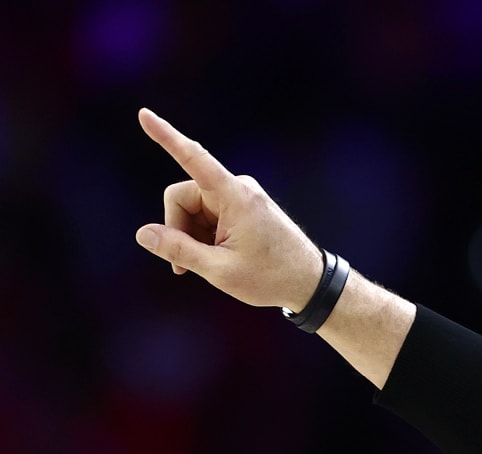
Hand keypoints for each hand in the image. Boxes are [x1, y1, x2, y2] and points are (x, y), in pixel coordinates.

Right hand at [134, 108, 322, 310]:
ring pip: (191, 209)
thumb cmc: (271, 278)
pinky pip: (207, 215)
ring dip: (192, 236)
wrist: (311, 284)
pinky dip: (204, 236)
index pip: (194, 159)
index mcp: (235, 196)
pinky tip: (218, 256)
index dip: (165, 136)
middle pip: (181, 197)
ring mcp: (240, 195)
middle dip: (178, 229)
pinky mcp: (242, 206)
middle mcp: (237, 188)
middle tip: (186, 266)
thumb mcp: (220, 270)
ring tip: (212, 263)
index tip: (144, 114)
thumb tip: (143, 233)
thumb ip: (179, 250)